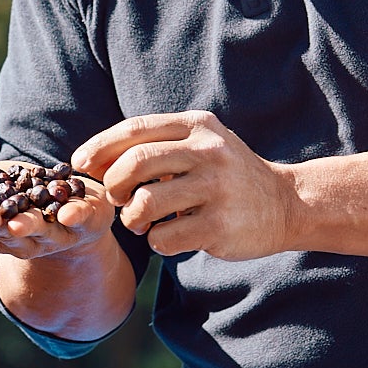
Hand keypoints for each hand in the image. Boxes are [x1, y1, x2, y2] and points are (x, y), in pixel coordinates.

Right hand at [0, 160, 114, 260]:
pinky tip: (69, 211)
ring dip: (29, 227)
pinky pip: (79, 221)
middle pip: (6, 232)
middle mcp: (22, 239)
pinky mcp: (84, 223)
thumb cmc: (17, 195)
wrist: (71, 206)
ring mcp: (54, 235)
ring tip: (20, 223)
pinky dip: (74, 216)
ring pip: (40, 232)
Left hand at [72, 110, 296, 259]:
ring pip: (146, 203)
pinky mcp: (220, 226)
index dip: (100, 147)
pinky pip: (166, 237)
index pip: (135, 129)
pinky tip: (165, 237)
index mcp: (197, 126)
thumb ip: (157, 145)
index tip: (81, 164)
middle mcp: (208, 152)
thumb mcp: (201, 144)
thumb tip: (94, 159)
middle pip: (135, 163)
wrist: (286, 203)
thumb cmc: (227, 174)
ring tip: (138, 222)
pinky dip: (155, 241)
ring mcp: (216, 189)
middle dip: (113, 184)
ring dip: (131, 218)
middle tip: (115, 198)